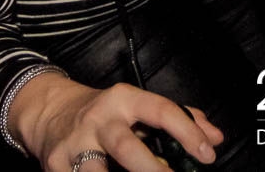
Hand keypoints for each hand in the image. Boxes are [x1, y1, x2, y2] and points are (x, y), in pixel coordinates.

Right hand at [17, 77, 221, 171]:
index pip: (161, 110)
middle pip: (126, 148)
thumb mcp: (138, 107)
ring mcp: (75, 144)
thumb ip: (179, 119)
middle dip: (151, 171)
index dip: (187, 133)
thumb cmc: (105, 114)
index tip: (207, 154)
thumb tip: (215, 138)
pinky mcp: (55, 165)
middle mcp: (99, 120)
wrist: (49, 112)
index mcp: (125, 100)